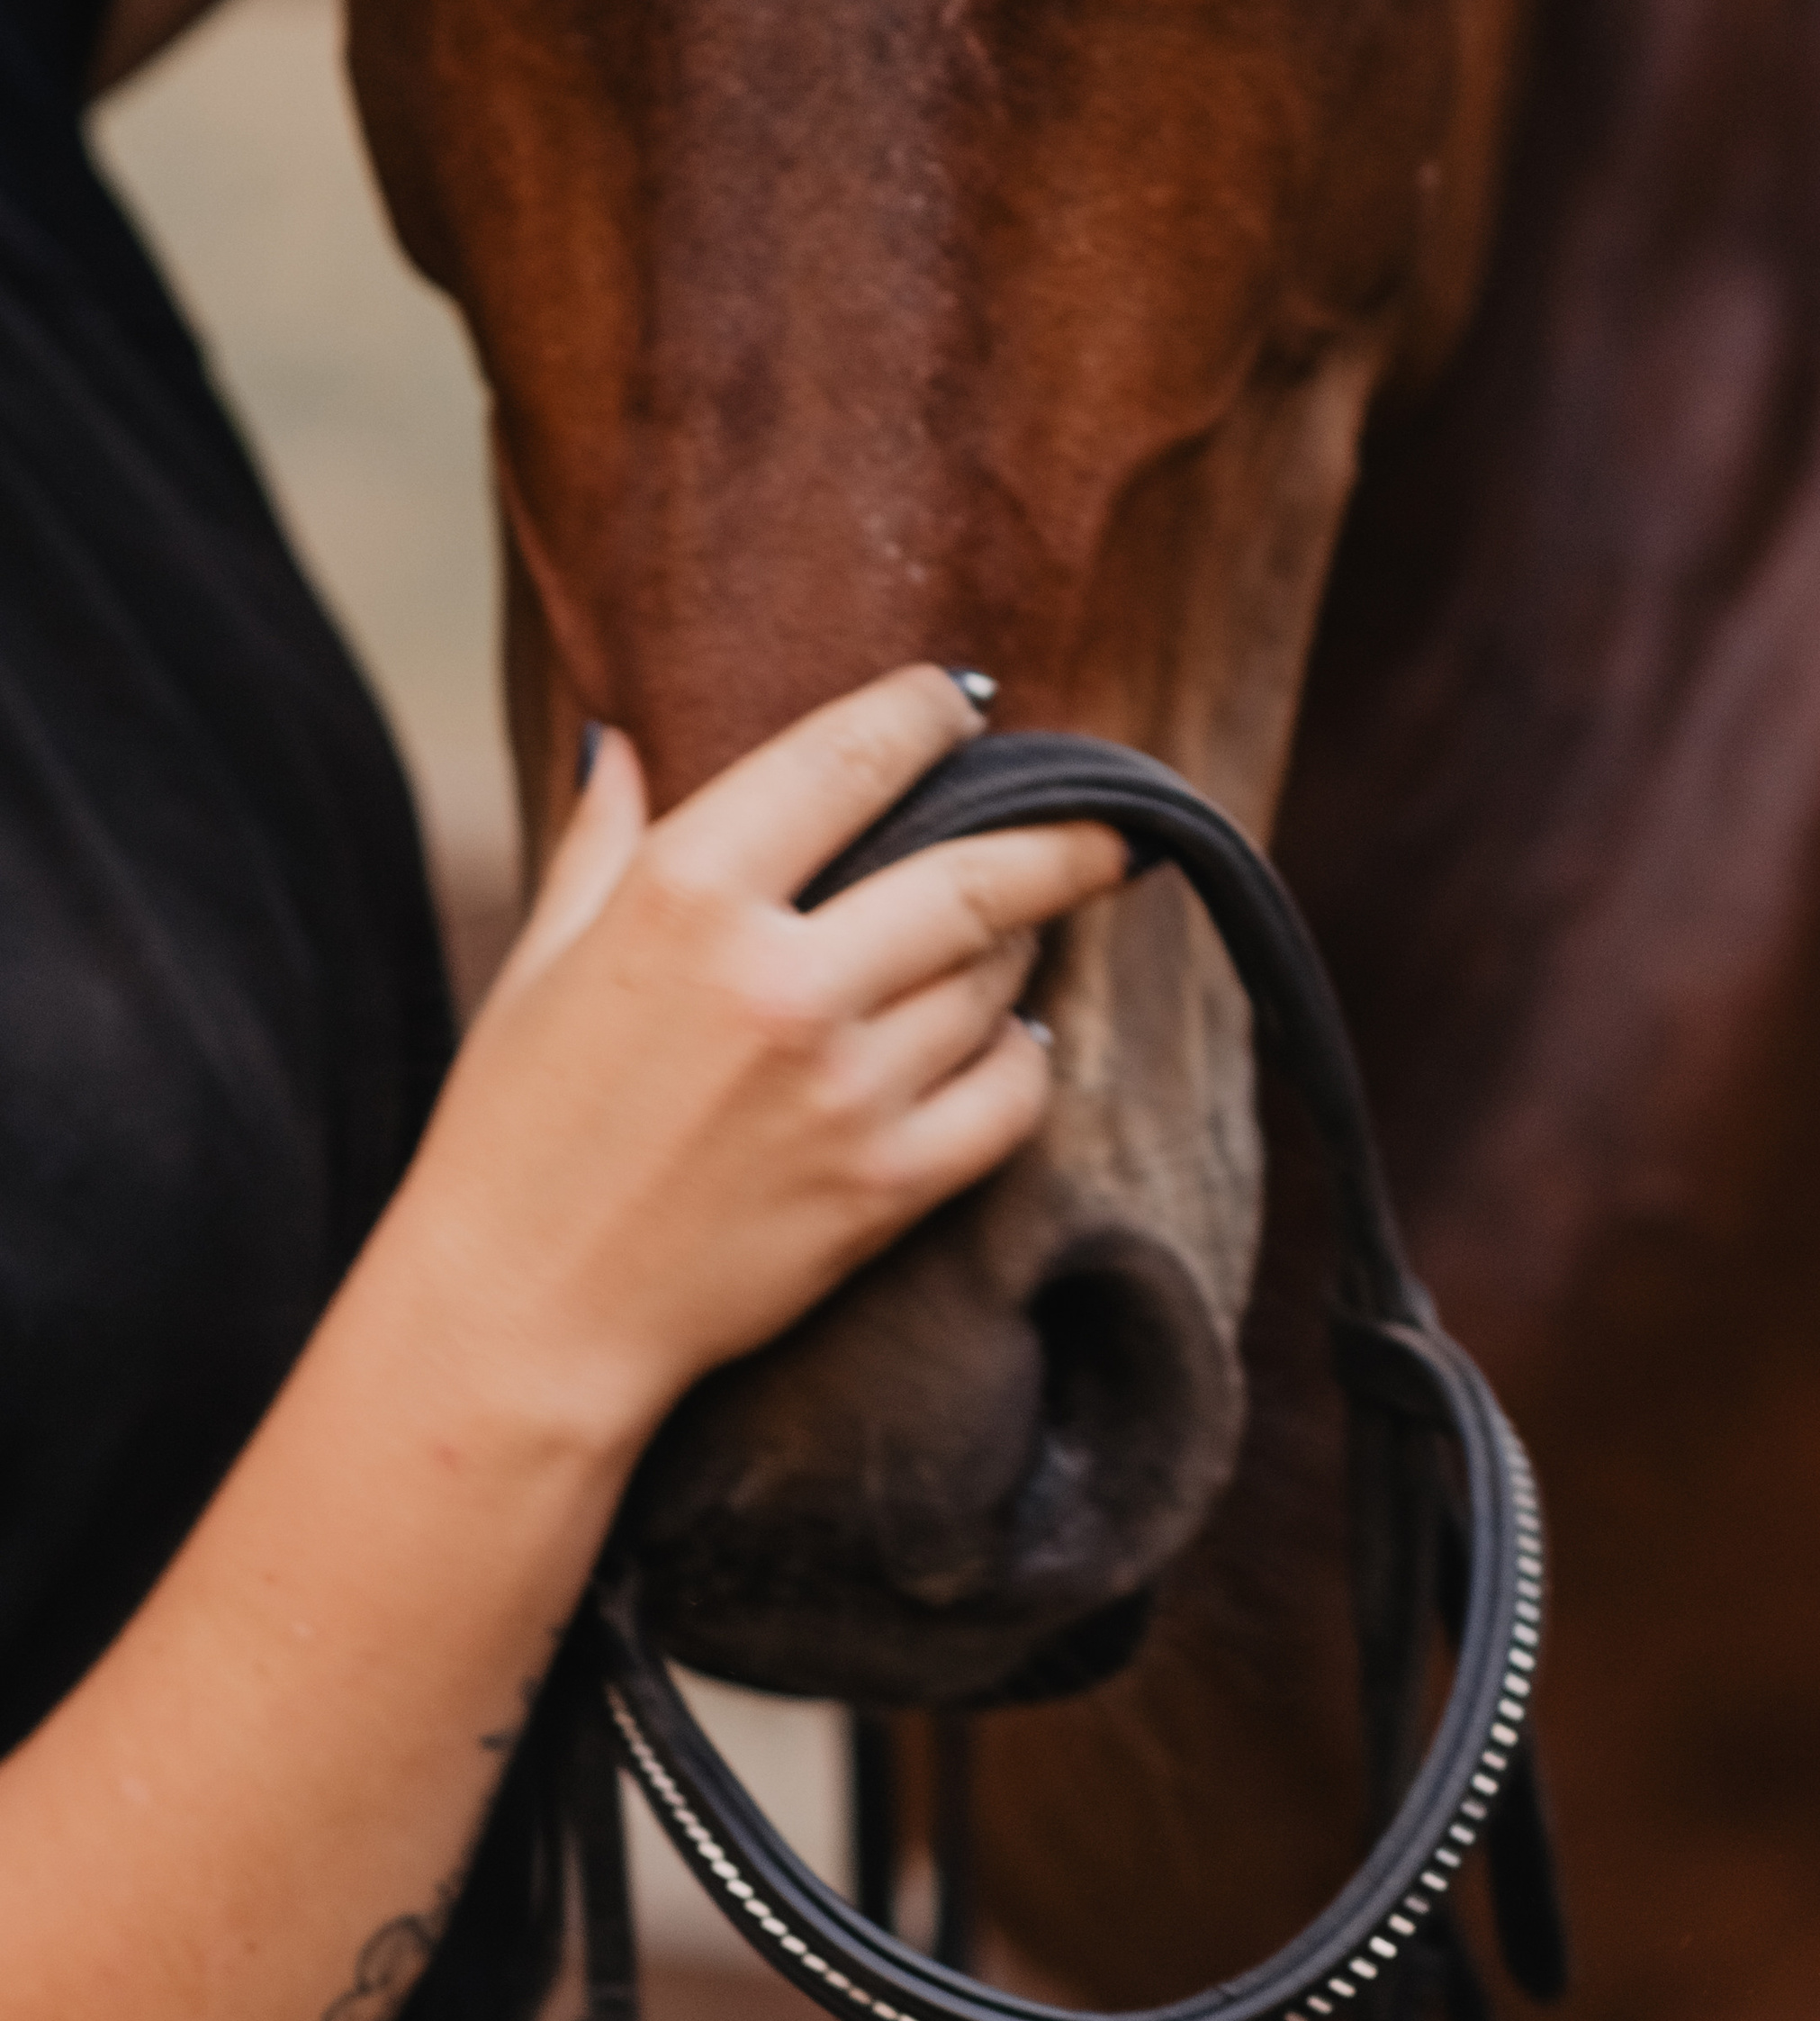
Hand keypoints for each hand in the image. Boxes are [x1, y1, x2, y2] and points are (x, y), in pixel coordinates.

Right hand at [400, 666, 1123, 1459]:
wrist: (524, 1318)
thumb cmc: (512, 1134)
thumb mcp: (540, 963)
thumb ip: (603, 843)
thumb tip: (630, 742)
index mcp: (684, 899)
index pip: (849, 755)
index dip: (925, 712)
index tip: (959, 703)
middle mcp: (779, 983)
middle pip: (975, 874)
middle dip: (1061, 837)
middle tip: (1107, 824)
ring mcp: (844, 1090)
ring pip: (995, 980)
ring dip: (1018, 949)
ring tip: (1013, 937)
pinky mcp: (885, 1187)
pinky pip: (1011, 1095)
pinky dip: (1023, 1059)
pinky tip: (1006, 1043)